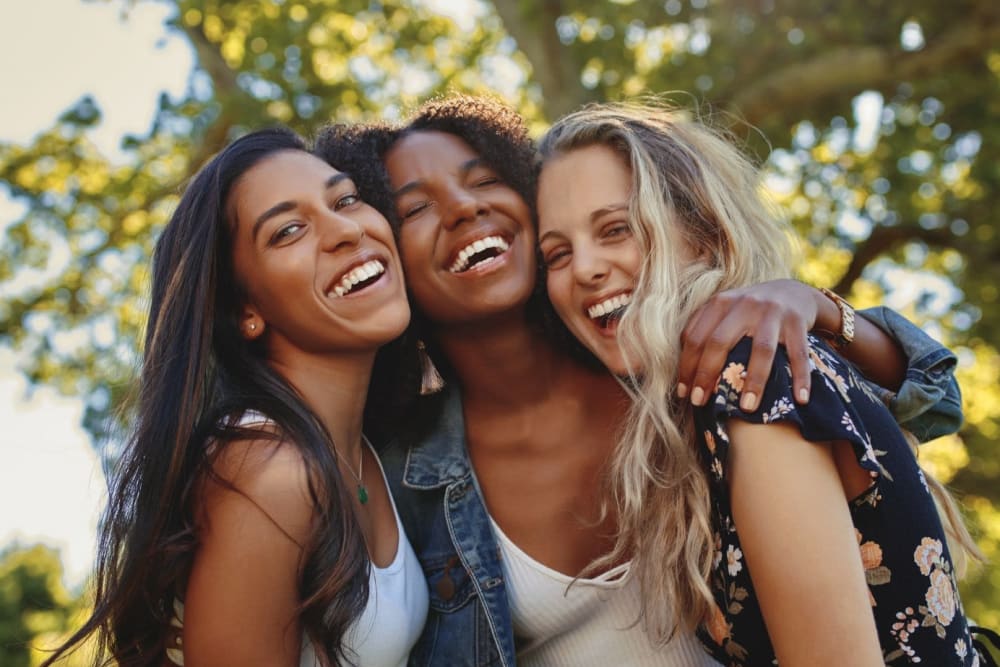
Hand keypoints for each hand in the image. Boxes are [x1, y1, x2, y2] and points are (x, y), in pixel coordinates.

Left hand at [678, 279, 818, 410]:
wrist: (793, 292)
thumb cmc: (749, 313)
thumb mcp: (724, 312)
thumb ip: (703, 331)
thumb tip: (683, 374)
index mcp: (720, 303)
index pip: (695, 337)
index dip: (686, 367)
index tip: (684, 394)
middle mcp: (744, 305)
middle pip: (720, 342)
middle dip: (706, 375)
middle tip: (700, 403)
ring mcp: (772, 312)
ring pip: (762, 350)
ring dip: (754, 382)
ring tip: (746, 409)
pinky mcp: (797, 321)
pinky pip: (799, 353)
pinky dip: (801, 377)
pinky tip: (800, 399)